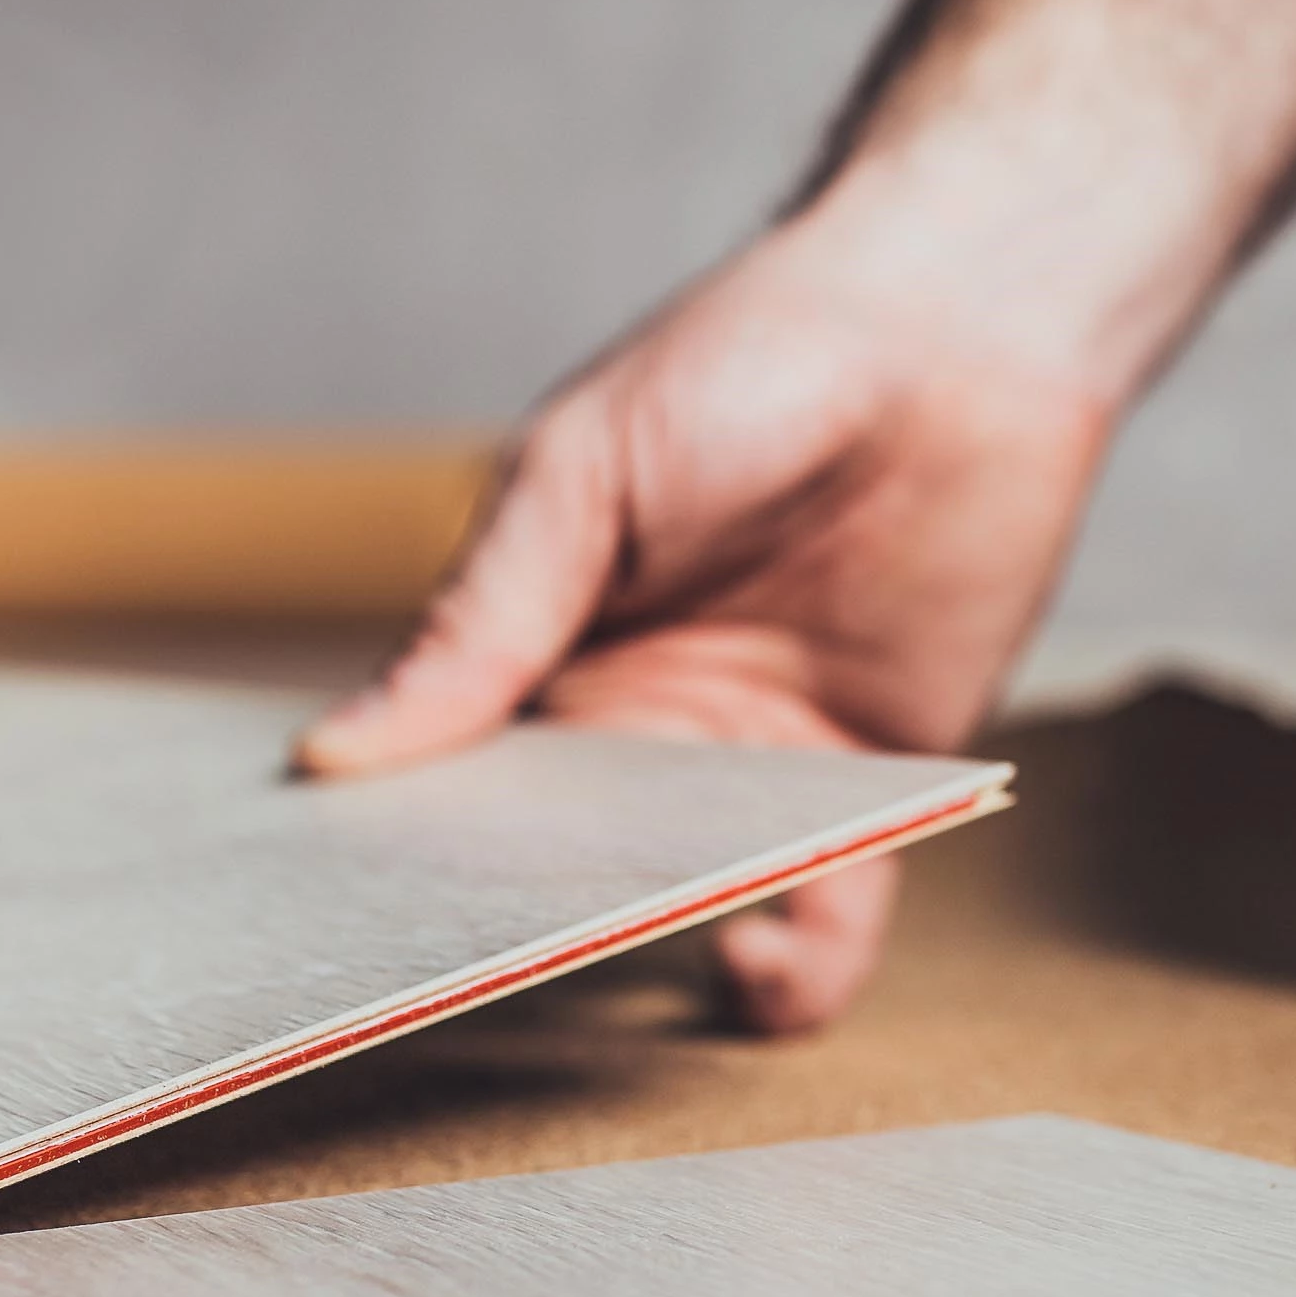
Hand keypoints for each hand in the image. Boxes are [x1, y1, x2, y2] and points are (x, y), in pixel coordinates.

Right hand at [296, 205, 1115, 1029]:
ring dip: (658, 948)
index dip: (413, 859)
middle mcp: (642, 728)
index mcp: (547, 652)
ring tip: (630, 948)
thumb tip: (338, 753)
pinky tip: (762, 961)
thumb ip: (479, 623)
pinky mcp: (871, 786)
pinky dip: (802, 969)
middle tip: (480, 971)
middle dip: (526, 927)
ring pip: (688, 905)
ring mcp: (754, 765)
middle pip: (566, 867)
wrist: (957, 326)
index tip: (353, 927)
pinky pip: (831, 913)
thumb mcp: (581, 477)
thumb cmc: (757, 359)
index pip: (458, 786)